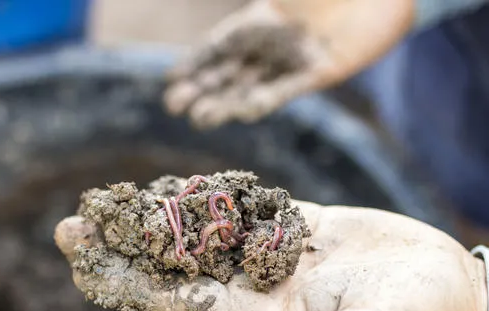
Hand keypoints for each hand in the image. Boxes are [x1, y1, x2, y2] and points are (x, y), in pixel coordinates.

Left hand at [55, 200, 487, 310]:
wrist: (444, 291)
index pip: (176, 301)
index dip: (128, 282)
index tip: (83, 262)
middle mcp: (253, 286)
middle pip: (174, 264)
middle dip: (124, 245)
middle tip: (72, 224)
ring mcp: (270, 253)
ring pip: (201, 232)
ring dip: (154, 215)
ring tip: (109, 198)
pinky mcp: (293, 224)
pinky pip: (243, 206)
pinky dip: (208, 195)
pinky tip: (171, 186)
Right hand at [164, 0, 413, 128]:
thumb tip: (248, 2)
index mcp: (262, 18)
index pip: (219, 44)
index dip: (195, 61)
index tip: (171, 79)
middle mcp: (274, 43)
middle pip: (229, 71)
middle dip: (201, 88)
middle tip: (176, 106)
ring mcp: (294, 60)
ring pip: (252, 86)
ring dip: (226, 102)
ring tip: (202, 118)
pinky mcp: (320, 72)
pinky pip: (287, 89)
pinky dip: (266, 100)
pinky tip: (245, 111)